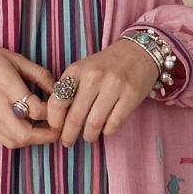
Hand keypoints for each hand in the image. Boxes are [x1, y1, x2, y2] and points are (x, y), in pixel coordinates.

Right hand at [0, 40, 63, 147]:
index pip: (36, 110)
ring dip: (33, 139)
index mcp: (7, 87)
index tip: (60, 106)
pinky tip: (26, 127)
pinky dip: (19, 138)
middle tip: (58, 126)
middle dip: (47, 135)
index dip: (53, 112)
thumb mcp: (15, 58)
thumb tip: (58, 88)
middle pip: (26, 134)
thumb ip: (39, 74)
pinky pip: (5, 140)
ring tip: (43, 127)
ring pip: (16, 142)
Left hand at [44, 39, 159, 145]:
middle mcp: (94, 77)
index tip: (56, 129)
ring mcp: (114, 86)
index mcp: (77, 70)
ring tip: (88, 137)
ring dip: (88, 136)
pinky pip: (113, 124)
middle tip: (68, 142)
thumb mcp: (83, 69)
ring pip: (94, 124)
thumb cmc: (106, 65)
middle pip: (74, 117)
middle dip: (68, 136)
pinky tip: (106, 128)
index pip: (57, 102)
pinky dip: (107, 131)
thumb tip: (57, 120)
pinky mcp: (131, 96)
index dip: (54, 121)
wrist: (138, 52)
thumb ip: (69, 89)